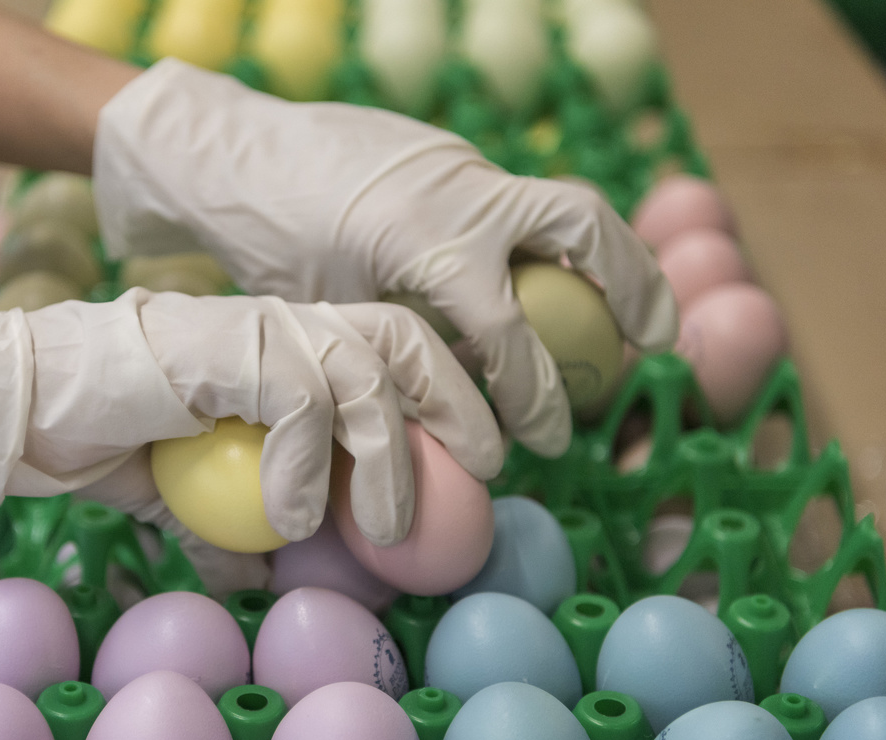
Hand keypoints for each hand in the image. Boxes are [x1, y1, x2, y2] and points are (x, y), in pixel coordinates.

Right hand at [0, 291, 497, 582]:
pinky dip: (308, 469)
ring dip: (391, 460)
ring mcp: (256, 330)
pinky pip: (299, 403)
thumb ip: (230, 528)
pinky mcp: (225, 347)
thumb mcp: (184, 496)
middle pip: (405, 337)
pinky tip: (289, 519)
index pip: (395, 347)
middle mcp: (284, 325)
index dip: (446, 394)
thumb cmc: (105, 438)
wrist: (28, 404)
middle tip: (482, 474)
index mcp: (288, 346)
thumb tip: (266, 580)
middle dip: (458, 401)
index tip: (474, 463)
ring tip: (387, 533)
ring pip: (365, 373)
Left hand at [93, 59, 677, 455]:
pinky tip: (547, 283)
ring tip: (636, 310)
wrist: (228, 152)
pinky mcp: (450, 157)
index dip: (534, 395)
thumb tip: (439, 422)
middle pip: (582, 228)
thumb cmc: (263, 242)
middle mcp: (460, 191)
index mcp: (425, 239)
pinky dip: (547, 242)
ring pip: (562, 201)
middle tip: (657, 344)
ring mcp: (460, 164)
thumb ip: (398, 352)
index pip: (507, 328)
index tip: (545, 440)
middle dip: (633, 288)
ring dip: (610, 256)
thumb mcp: (329, 311)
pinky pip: (519, 200)